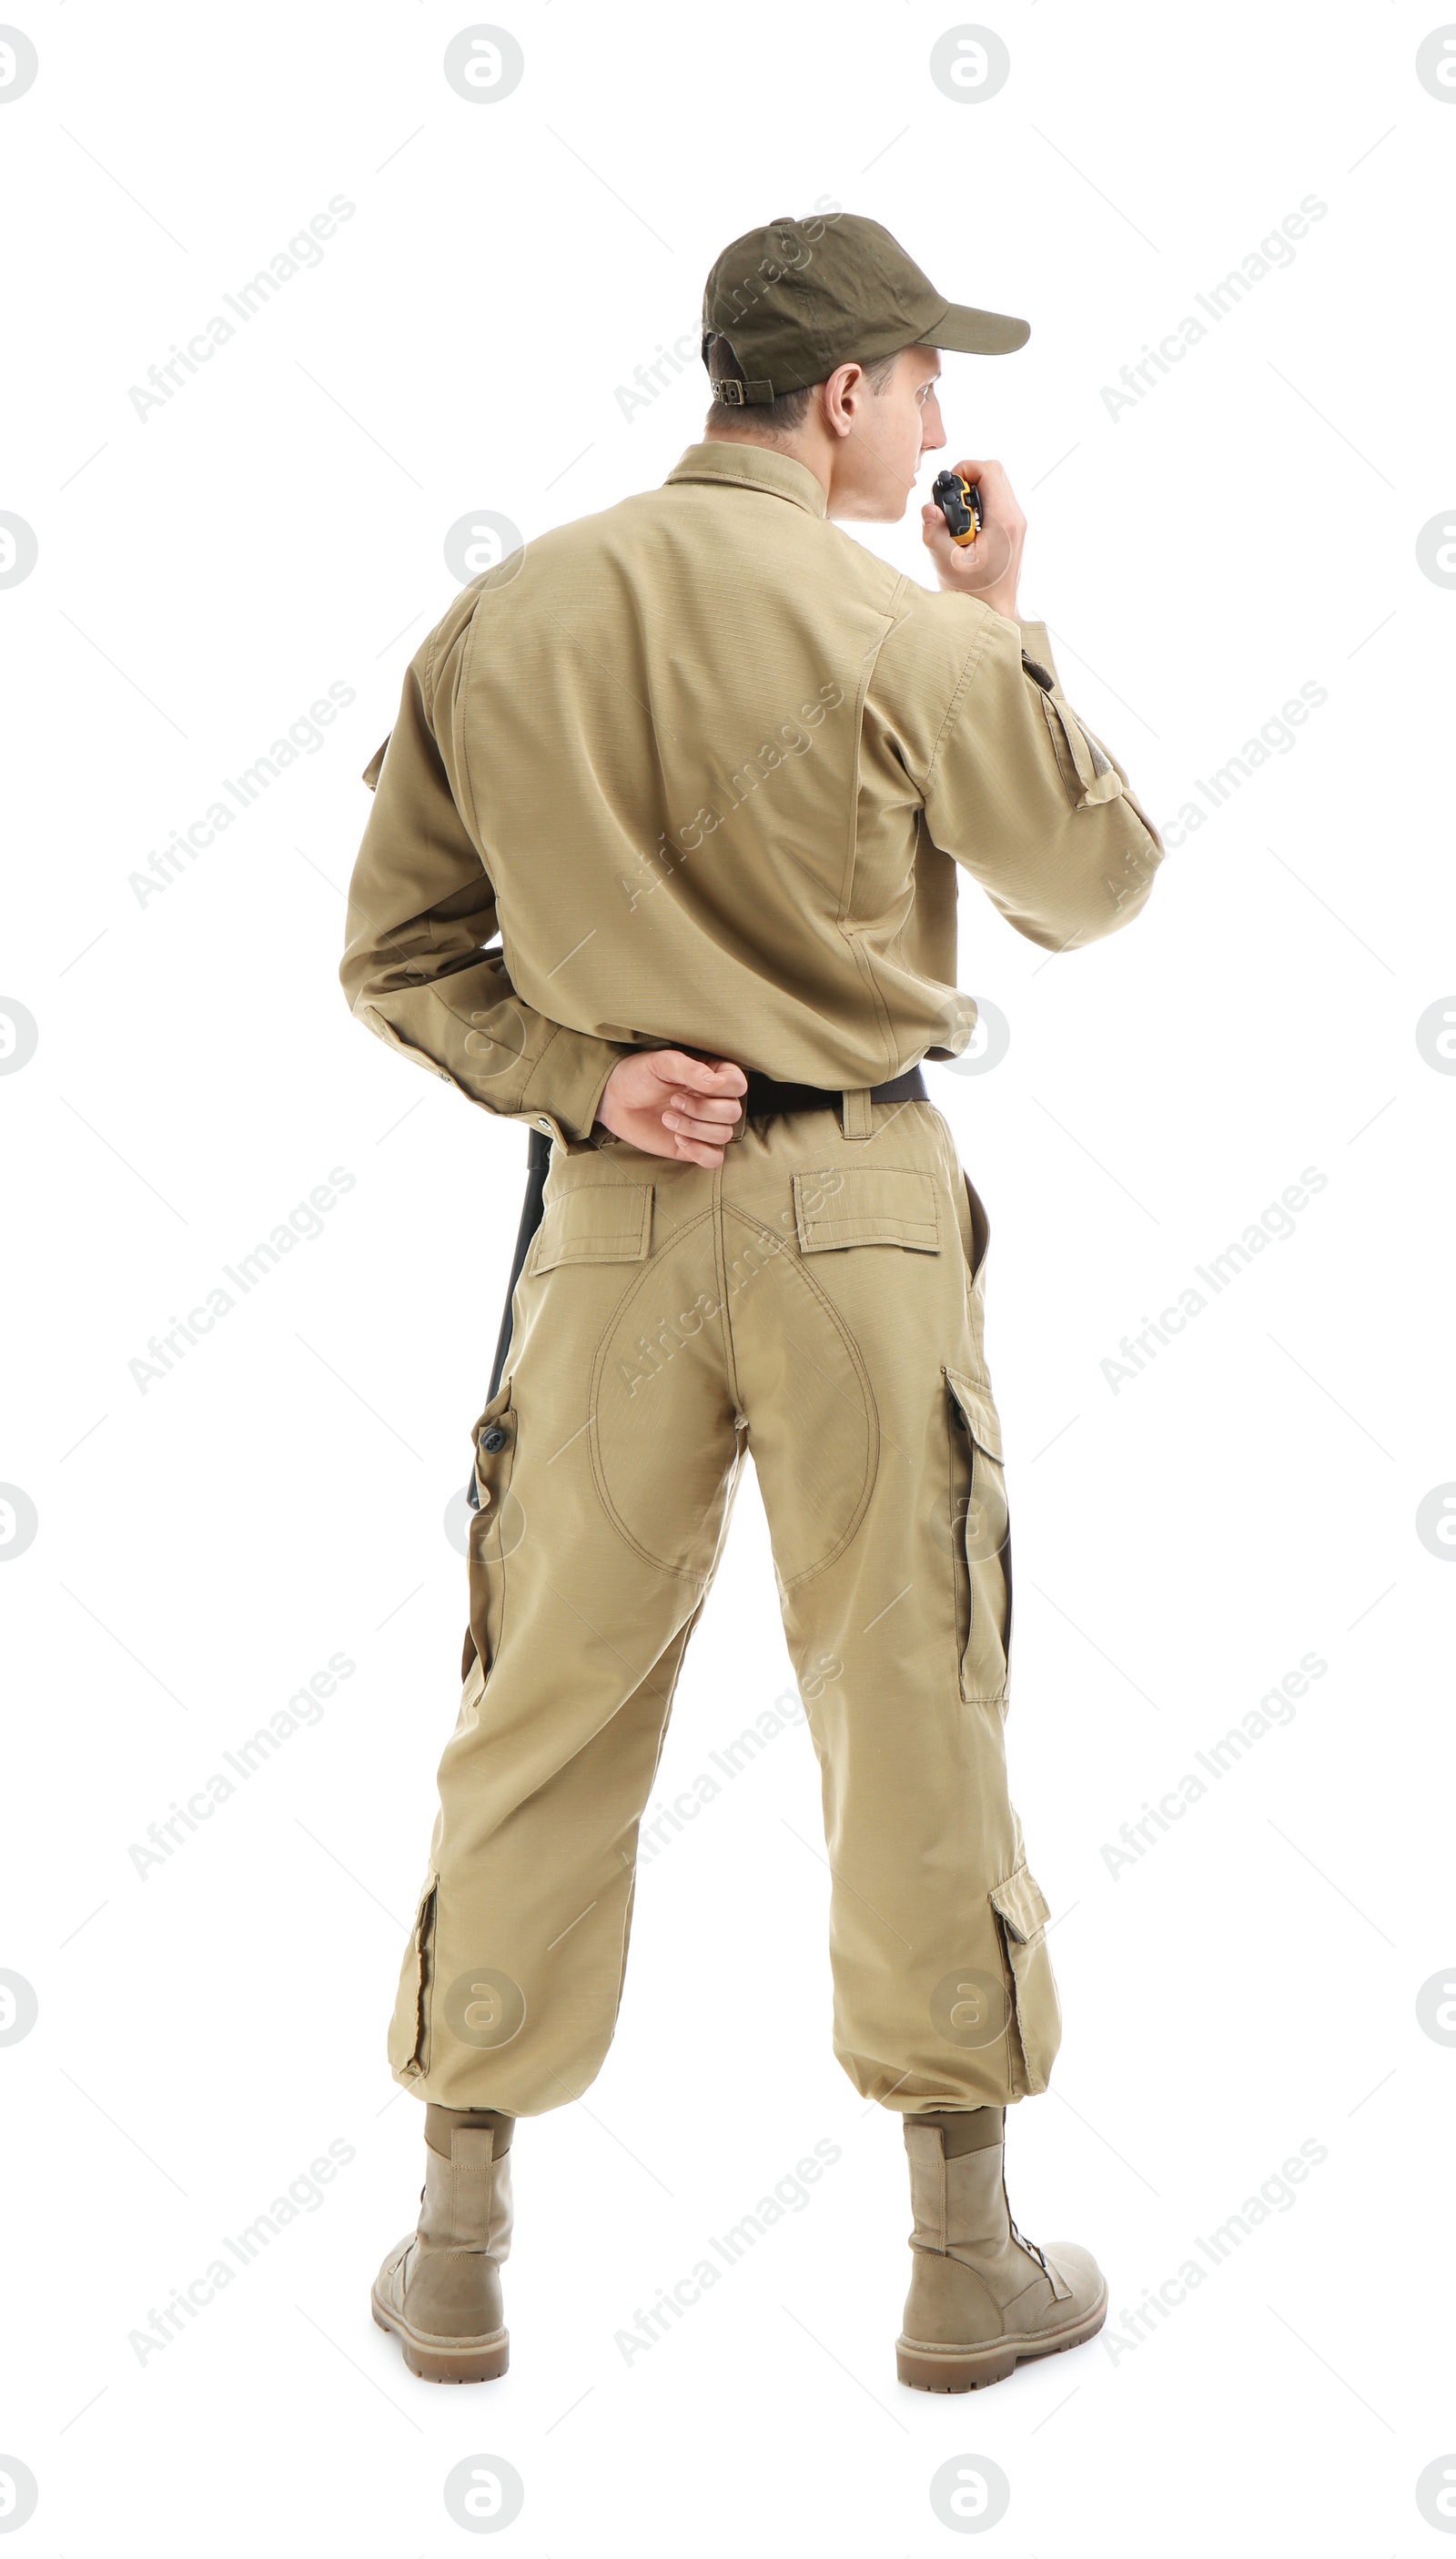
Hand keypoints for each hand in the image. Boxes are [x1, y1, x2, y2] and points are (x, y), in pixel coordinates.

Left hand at [596, 1049, 746, 1167]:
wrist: (616, 1100)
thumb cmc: (640, 1075)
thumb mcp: (662, 1063)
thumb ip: (690, 1069)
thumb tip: (716, 1084)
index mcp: (714, 1074)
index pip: (738, 1084)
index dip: (722, 1088)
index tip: (695, 1086)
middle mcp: (716, 1100)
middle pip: (733, 1112)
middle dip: (702, 1110)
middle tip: (674, 1102)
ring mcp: (707, 1125)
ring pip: (724, 1135)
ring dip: (694, 1128)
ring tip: (667, 1118)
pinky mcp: (695, 1147)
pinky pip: (715, 1158)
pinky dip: (700, 1152)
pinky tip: (678, 1140)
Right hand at [921, 456, 1025, 620]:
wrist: (994, 614)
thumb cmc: (973, 595)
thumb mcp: (946, 564)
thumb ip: (934, 532)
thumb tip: (928, 508)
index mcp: (1003, 521)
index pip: (988, 471)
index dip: (964, 470)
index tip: (947, 490)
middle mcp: (1015, 518)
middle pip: (993, 473)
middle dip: (966, 480)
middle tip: (949, 504)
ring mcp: (1016, 523)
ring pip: (996, 485)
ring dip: (972, 493)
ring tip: (956, 520)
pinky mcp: (1013, 529)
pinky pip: (996, 501)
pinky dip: (978, 505)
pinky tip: (966, 528)